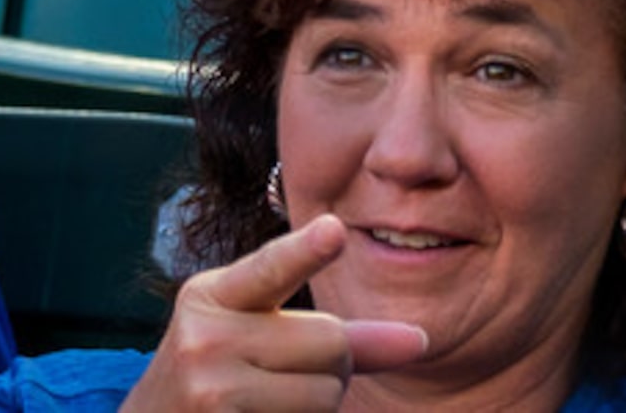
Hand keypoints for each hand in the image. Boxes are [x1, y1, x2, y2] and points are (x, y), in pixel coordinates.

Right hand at [125, 214, 427, 411]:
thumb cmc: (219, 374)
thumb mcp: (255, 333)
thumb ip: (336, 331)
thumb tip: (420, 340)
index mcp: (212, 294)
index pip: (270, 268)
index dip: (306, 251)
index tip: (336, 230)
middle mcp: (205, 339)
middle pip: (330, 342)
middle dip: (331, 364)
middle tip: (283, 374)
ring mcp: (211, 393)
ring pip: (326, 395)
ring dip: (318, 407)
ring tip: (267, 403)